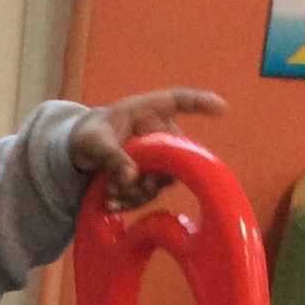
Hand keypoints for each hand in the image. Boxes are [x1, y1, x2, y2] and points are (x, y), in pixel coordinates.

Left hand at [69, 89, 226, 209]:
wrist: (83, 153)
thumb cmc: (91, 136)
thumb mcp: (95, 143)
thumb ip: (112, 157)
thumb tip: (132, 177)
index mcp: (151, 109)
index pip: (181, 100)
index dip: (202, 103)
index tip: (221, 108)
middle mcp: (162, 132)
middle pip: (175, 154)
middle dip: (150, 174)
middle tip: (120, 184)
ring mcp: (160, 156)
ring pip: (162, 180)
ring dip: (135, 191)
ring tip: (109, 190)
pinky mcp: (151, 178)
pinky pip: (149, 194)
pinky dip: (130, 202)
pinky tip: (111, 204)